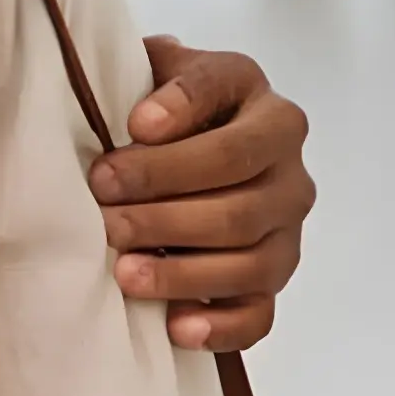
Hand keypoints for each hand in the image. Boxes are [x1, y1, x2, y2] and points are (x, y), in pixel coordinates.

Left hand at [89, 36, 312, 351]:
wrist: (192, 149)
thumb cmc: (165, 112)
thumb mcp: (158, 73)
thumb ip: (142, 68)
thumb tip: (118, 91)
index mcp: (264, 105)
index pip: (224, 102)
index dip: (178, 112)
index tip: (131, 126)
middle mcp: (290, 165)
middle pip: (239, 193)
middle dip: (165, 204)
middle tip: (104, 209)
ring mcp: (288, 227)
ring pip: (250, 258)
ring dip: (183, 269)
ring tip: (124, 271)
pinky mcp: (276, 279)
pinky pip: (261, 313)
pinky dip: (220, 326)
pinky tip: (176, 327)